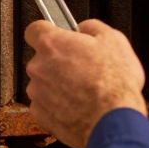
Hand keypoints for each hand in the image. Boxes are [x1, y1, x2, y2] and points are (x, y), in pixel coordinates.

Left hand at [24, 19, 146, 147]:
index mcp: (52, 44)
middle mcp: (38, 66)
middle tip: (82, 70)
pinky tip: (77, 107)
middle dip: (58, 63)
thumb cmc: (114, 82)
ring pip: (43, 83)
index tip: (57, 38)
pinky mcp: (39, 114)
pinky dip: (57, 106)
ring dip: (57, 86)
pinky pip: (44, 105)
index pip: (34, 30)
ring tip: (83, 92)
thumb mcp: (114, 40)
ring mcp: (36, 91)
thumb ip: (92, 27)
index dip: (47, 33)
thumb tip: (83, 28)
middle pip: (42, 59)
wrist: (112, 120)